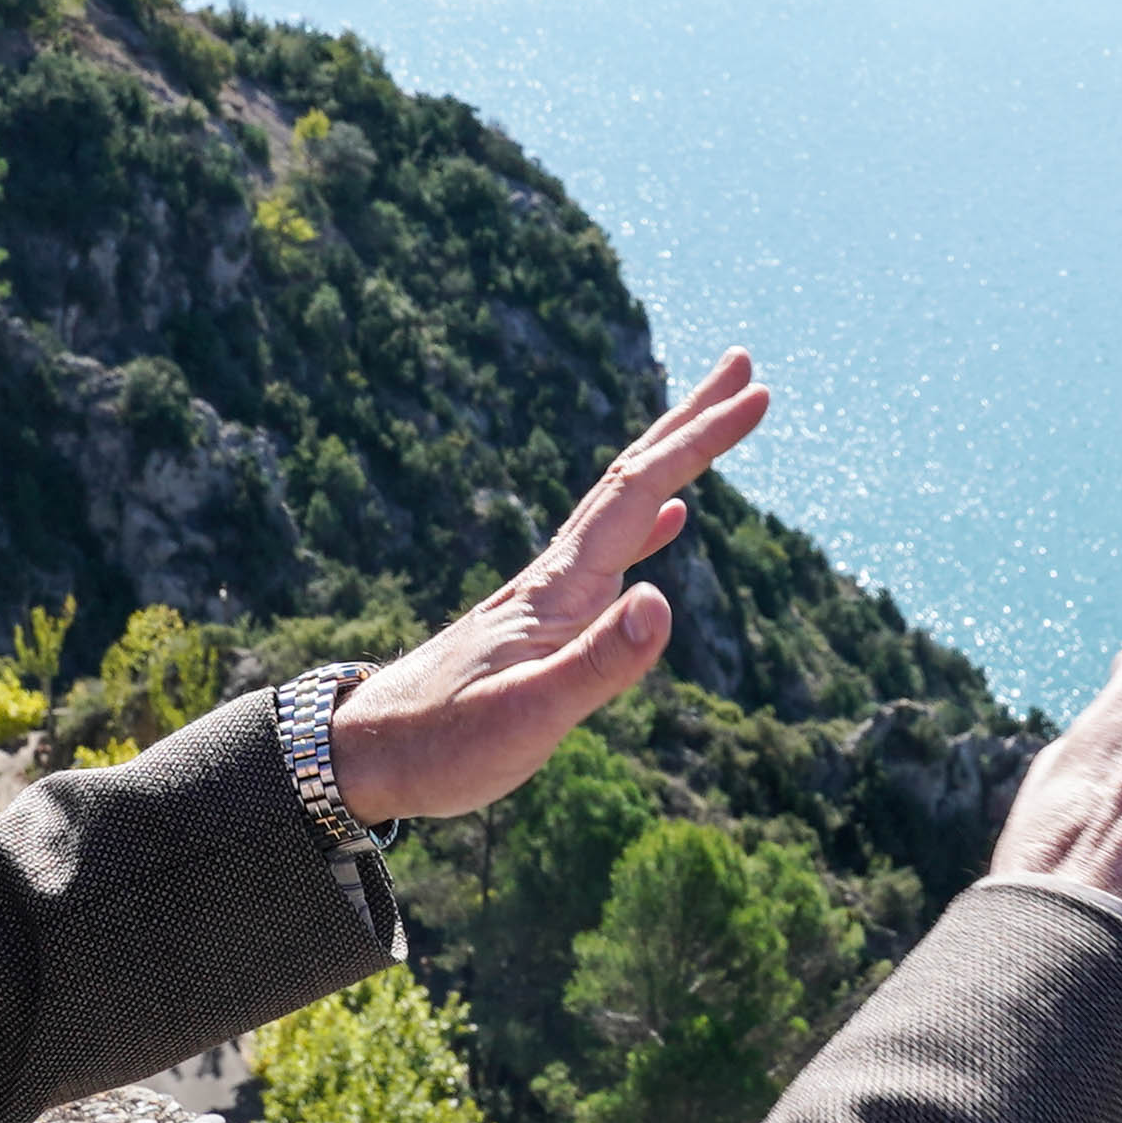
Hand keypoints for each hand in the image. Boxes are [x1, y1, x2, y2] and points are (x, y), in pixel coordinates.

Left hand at [328, 351, 769, 823]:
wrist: (364, 754)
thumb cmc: (443, 744)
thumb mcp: (527, 717)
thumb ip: (597, 664)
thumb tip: (663, 599)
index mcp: (561, 589)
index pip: (641, 494)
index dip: (699, 442)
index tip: (757, 396)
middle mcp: (556, 577)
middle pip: (631, 478)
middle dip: (689, 422)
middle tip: (741, 368)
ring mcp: (547, 597)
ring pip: (621, 508)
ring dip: (672, 463)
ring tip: (709, 428)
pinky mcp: (541, 623)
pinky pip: (609, 552)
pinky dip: (648, 525)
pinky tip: (670, 525)